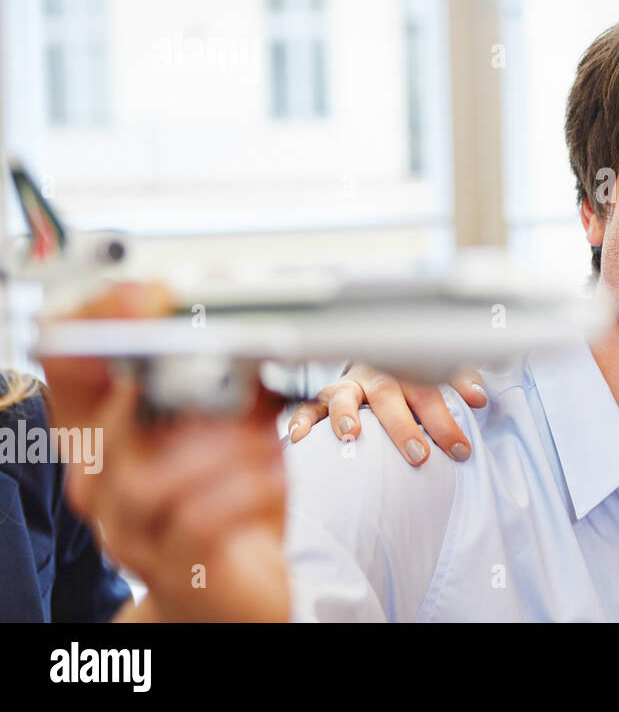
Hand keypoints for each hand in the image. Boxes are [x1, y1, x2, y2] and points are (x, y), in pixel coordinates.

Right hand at [39, 281, 288, 621]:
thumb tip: (253, 331)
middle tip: (232, 371)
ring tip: (263, 436)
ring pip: (151, 476)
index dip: (99, 325)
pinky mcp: (174, 565)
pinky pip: (197, 521)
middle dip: (179, 387)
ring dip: (220, 446)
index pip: (69, 366)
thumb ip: (237, 386)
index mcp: (106, 435)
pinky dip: (244, 489)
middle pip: (109, 421)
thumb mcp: (235, 433)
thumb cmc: (228, 509)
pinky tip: (272, 477)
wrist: (231, 596)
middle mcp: (103, 483)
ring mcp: (131, 529)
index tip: (149, 299)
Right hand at [286, 362, 483, 465]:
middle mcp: (374, 378)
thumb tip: (480, 398)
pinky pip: (306, 408)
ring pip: (342, 396)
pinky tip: (298, 437)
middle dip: (402, 426)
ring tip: (351, 437)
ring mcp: (345, 388)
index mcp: (406, 372)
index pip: (429, 394)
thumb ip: (459, 382)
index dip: (445, 422)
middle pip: (388, 396)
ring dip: (345, 415)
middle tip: (420, 456)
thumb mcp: (436, 376)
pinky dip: (300, 420)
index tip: (461, 451)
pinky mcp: (321, 400)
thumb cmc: (407, 378)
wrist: (369, 359)